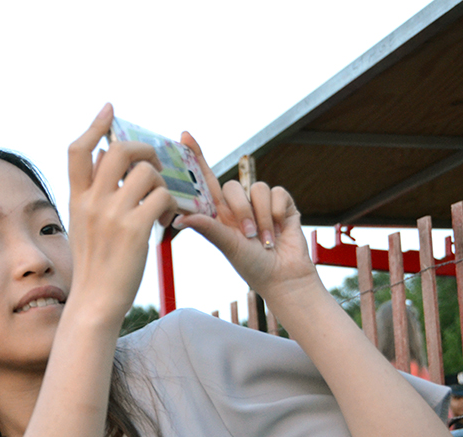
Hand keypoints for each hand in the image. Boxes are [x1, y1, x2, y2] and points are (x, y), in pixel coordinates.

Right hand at [66, 104, 176, 322]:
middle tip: (153, 163)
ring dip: (161, 183)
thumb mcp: (83, 225)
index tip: (110, 109)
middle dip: (143, 149)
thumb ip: (92, 192)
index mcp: (76, 198)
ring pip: (146, 172)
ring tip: (162, 202)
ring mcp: (112, 214)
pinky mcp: (135, 229)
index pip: (77, 150)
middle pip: (118, 150)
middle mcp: (92, 202)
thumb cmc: (94, 265)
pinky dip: (171, 204)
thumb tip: (104, 156)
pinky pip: (162, 197)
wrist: (95, 302)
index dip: (94, 125)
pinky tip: (168, 218)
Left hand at [173, 133, 318, 302]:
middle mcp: (238, 205)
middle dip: (241, 211)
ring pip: (256, 188)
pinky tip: (280, 229)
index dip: (195, 157)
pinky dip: (278, 213)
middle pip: (232, 186)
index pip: (205, 179)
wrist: (284, 276)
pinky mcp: (282, 204)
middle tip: (248, 235)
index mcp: (219, 213)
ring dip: (262, 216)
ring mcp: (260, 203)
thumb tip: (178, 219)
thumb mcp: (226, 245)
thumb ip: (206, 227)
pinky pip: (277, 192)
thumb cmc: (252, 266)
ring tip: (265, 239)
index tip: (184, 134)